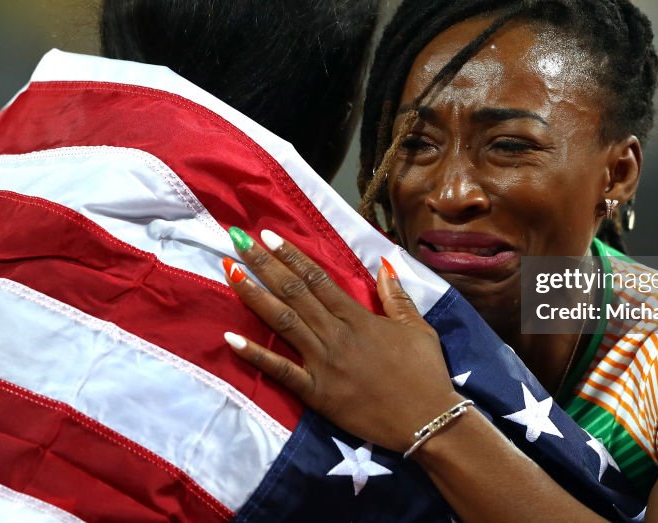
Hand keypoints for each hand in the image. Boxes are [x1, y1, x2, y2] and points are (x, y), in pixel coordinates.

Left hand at [221, 227, 462, 451]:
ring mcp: (323, 363)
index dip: (292, 256)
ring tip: (231, 272)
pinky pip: (281, 370)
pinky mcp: (316, 392)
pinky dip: (256, 355)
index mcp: (358, 318)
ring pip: (283, 322)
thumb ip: (397, 297)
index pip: (318, 279)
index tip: (268, 236)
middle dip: (265, 265)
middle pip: (294, 292)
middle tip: (238, 241)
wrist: (426, 420)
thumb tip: (384, 264)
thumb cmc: (425, 373)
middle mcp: (336, 334)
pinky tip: (231, 338)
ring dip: (255, 296)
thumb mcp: (417, 328)